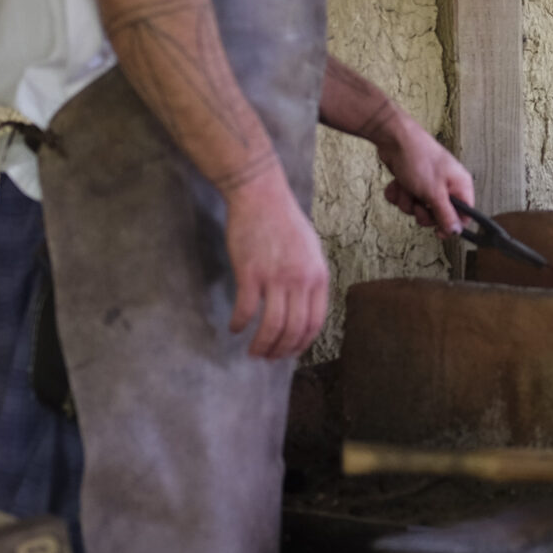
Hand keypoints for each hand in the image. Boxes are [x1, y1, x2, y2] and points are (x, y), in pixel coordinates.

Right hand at [221, 167, 328, 359]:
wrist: (261, 195)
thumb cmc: (284, 221)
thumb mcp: (311, 250)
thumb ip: (311, 278)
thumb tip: (307, 307)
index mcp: (318, 276)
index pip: (315, 323)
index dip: (301, 344)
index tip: (290, 352)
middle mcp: (300, 281)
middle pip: (293, 330)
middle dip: (281, 351)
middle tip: (268, 358)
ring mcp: (275, 278)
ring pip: (271, 326)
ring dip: (261, 345)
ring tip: (252, 352)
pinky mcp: (250, 273)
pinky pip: (246, 310)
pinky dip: (239, 324)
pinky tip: (234, 328)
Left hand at [374, 114, 476, 242]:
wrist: (394, 138)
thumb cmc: (419, 159)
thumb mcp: (434, 193)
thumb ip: (446, 215)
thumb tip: (456, 231)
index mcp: (460, 186)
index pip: (464, 215)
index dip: (451, 225)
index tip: (437, 230)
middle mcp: (447, 185)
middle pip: (438, 215)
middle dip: (423, 212)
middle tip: (418, 203)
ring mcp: (429, 183)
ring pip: (418, 208)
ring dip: (408, 201)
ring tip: (406, 187)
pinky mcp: (412, 181)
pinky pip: (406, 199)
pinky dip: (399, 194)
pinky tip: (397, 183)